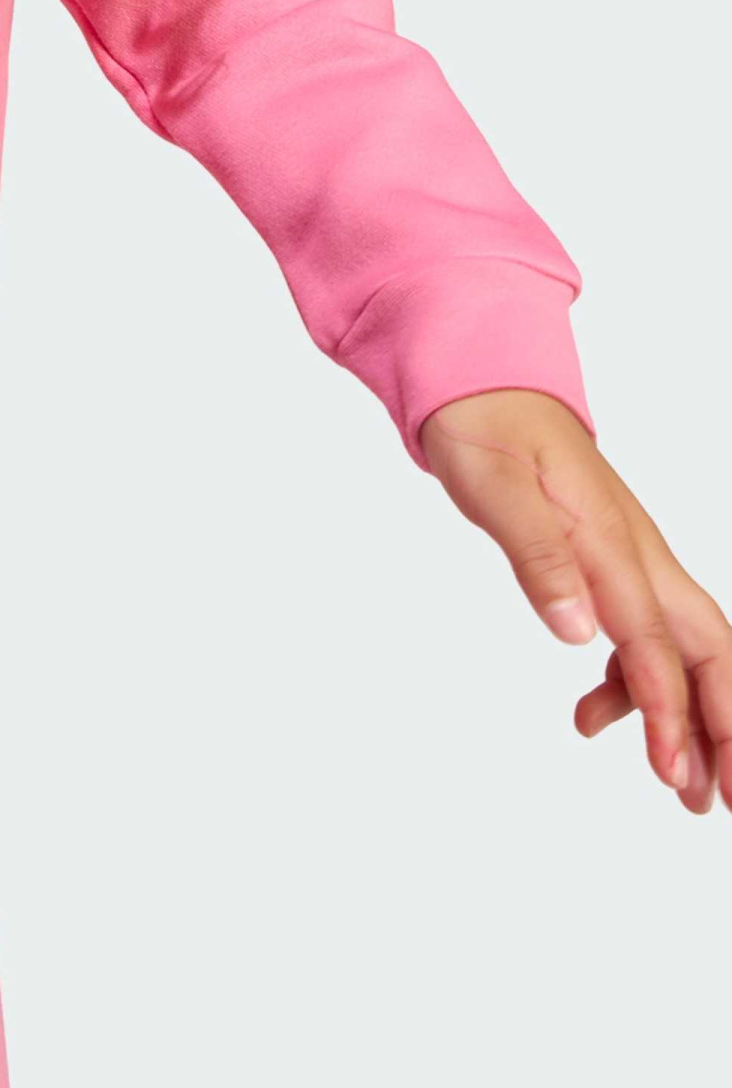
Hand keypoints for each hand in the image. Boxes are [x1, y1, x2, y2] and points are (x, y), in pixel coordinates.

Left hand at [420, 388, 729, 816]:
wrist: (477, 379)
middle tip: (724, 804)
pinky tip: (594, 718)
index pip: (655, 643)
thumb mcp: (495, 486)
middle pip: (706, 651)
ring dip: (691, 720)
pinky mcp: (607, 564)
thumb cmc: (483, 425)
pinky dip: (634, 686)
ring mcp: (627, 559)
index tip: (675, 777)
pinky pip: (642, 636)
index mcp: (613, 541)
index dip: (671, 713)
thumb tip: (577, 630)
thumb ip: (537, 555)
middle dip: (726, 728)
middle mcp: (635, 554)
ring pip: (683, 650)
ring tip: (686, 793)